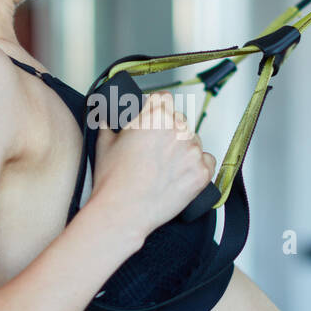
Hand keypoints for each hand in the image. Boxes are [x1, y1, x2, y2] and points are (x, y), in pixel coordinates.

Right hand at [91, 91, 217, 235]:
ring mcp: (193, 151)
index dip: (158, 108)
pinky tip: (180, 174)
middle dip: (169, 131)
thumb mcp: (104, 145)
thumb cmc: (114, 181)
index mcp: (156, 116)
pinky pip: (207, 161)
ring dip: (184, 149)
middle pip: (180, 120)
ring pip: (194, 140)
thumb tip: (107, 120)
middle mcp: (178, 129)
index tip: (155, 118)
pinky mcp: (202, 173)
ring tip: (165, 167)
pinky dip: (198, 166)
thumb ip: (108, 125)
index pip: (165, 98)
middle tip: (156, 150)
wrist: (123, 212)